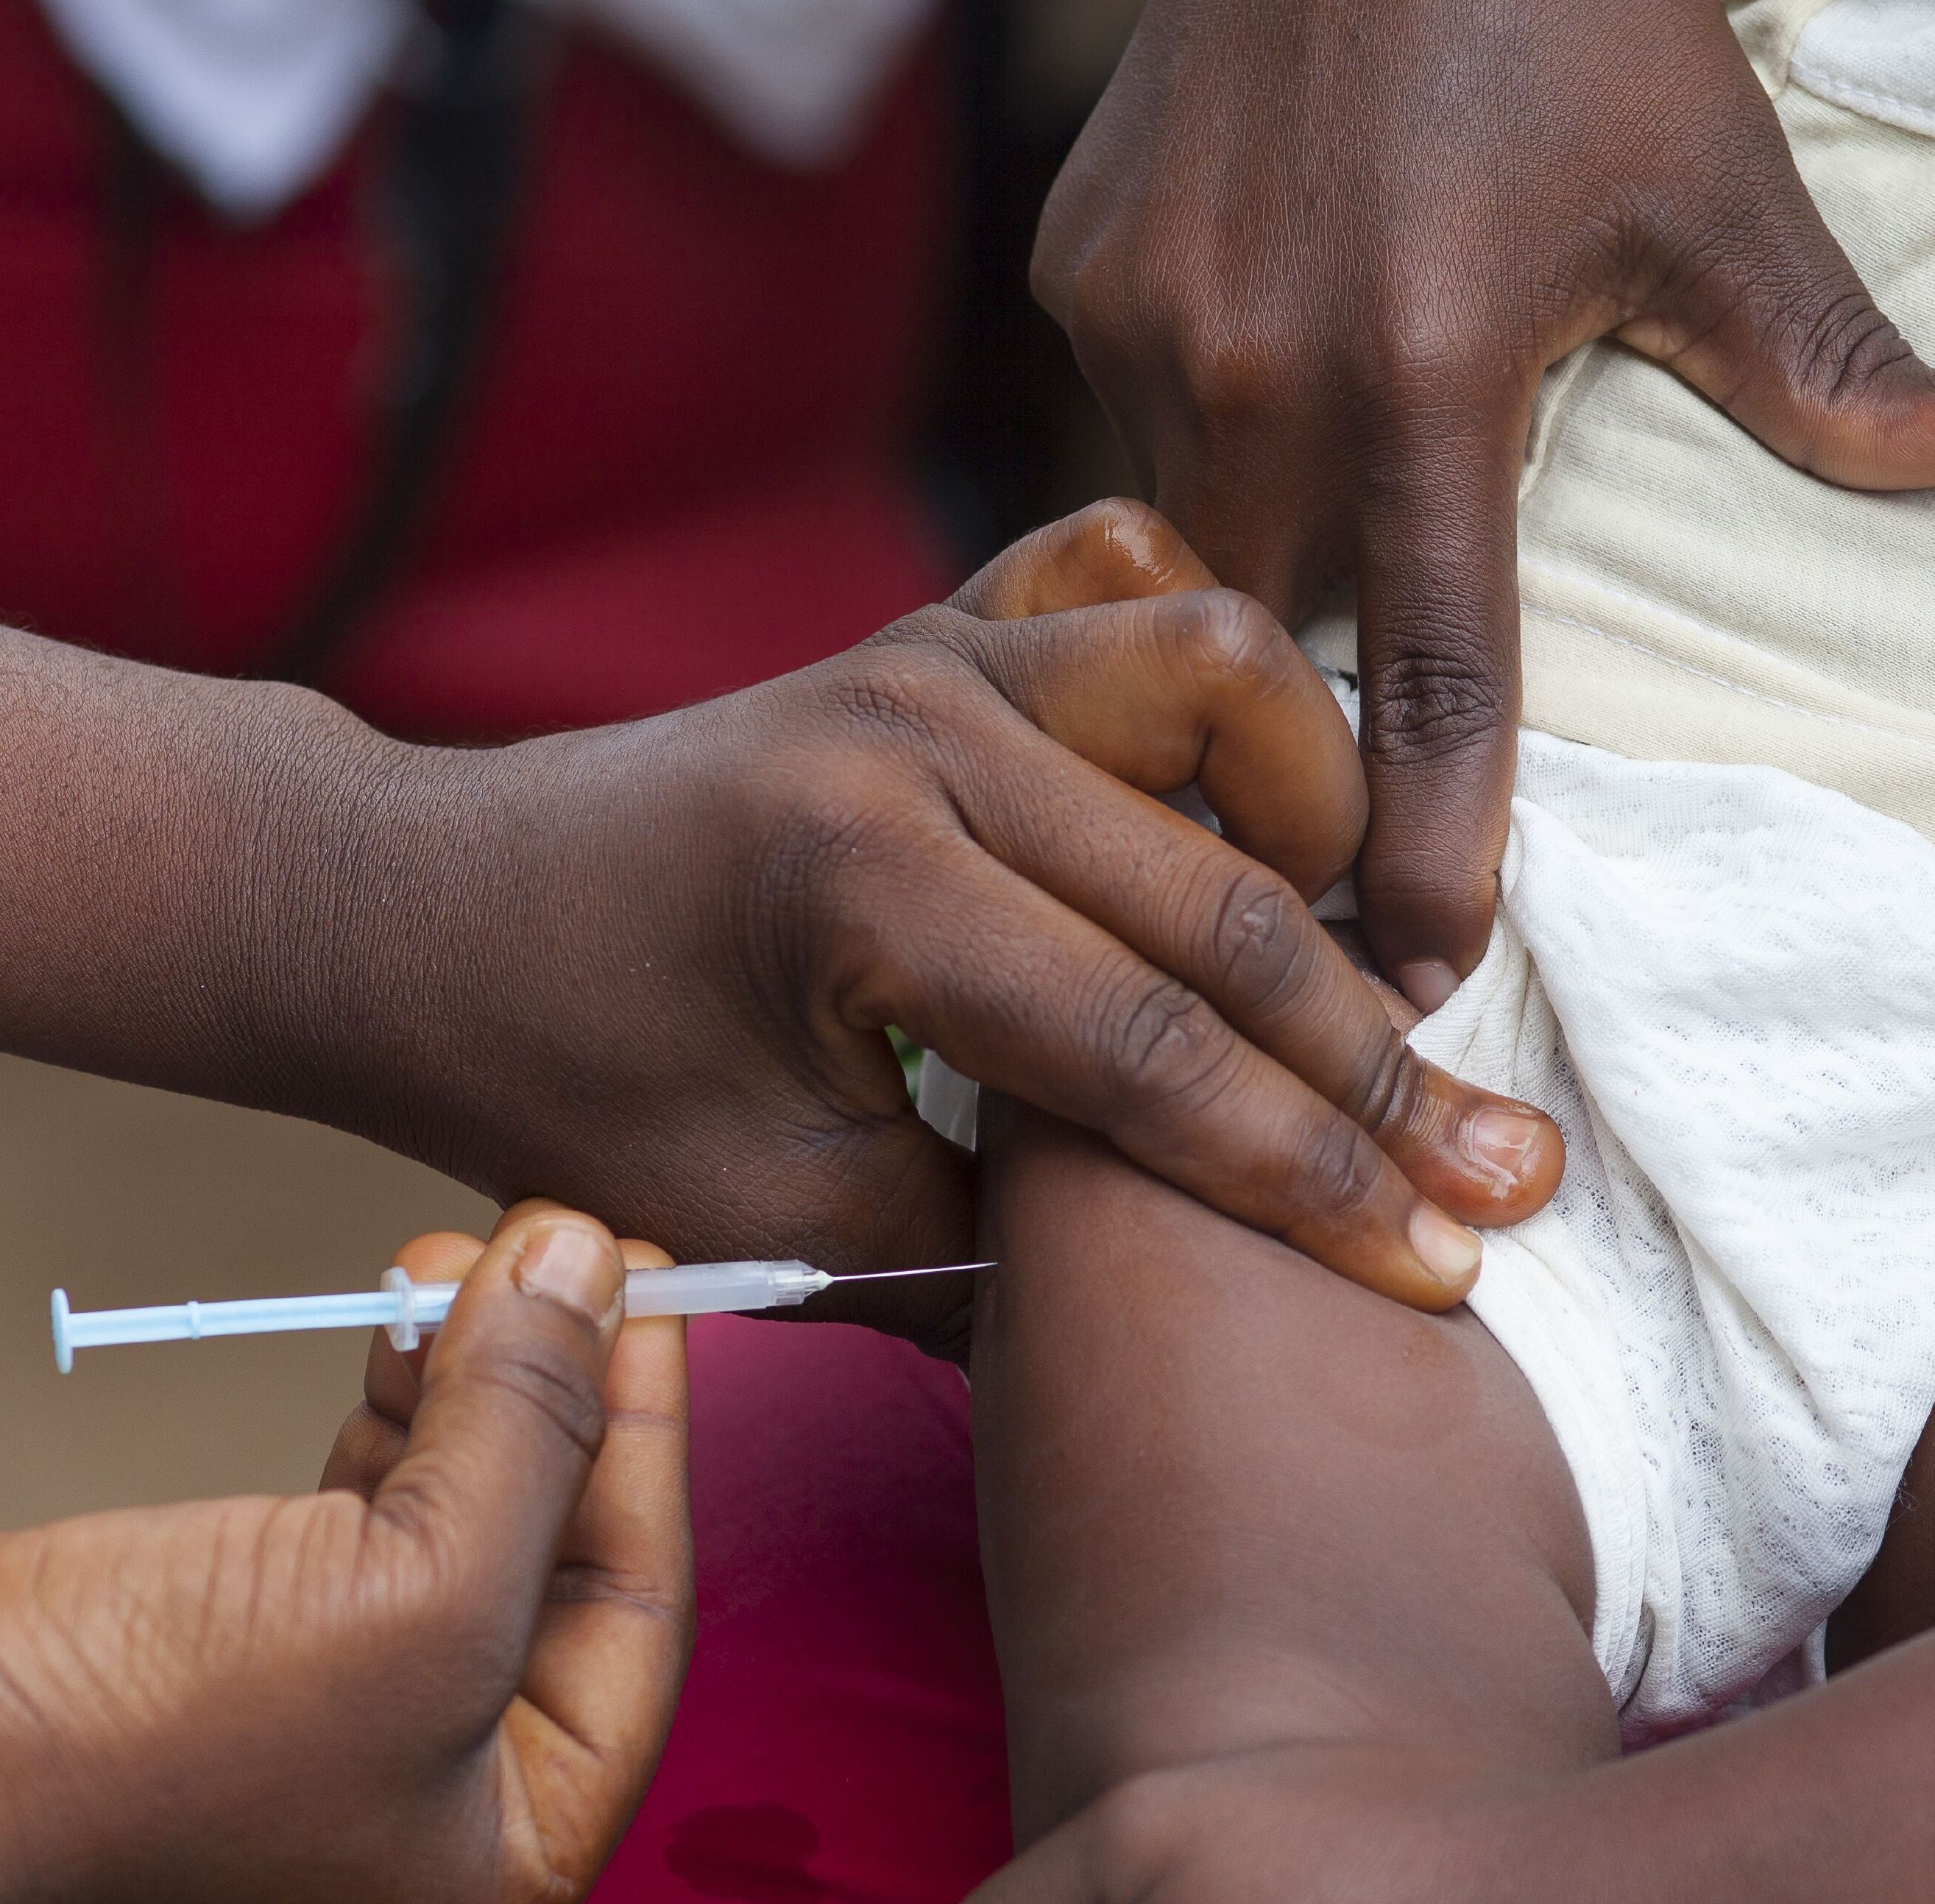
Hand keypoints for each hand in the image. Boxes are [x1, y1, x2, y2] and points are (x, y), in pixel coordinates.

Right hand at [0, 1203, 691, 1903]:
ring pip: (451, 1530)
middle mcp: (431, 1825)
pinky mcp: (231, 1657)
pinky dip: (386, 1423)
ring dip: (467, 1388)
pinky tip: (395, 1329)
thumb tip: (586, 1261)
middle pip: (548, 1569)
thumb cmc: (165, 1729)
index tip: (652, 1283)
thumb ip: (530, 1422)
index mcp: (511, 1871)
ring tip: (453, 1261)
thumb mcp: (419, 1578)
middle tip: (558, 1246)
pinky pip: (355, 1524)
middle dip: (555, 1400)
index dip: (649, 1434)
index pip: (635, 1615)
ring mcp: (324, 1743)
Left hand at [285, 504, 1562, 1336]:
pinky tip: (1262, 798)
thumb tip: (1201, 1283)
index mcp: (858, 885)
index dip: (1308, 1183)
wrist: (427, 911)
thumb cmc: (566, 1081)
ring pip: (1225, 685)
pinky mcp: (941, 626)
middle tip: (1507, 1172)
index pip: (1147, 1051)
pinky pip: (1133, 589)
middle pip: (1225, 894)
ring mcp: (935, 651)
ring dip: (1329, 828)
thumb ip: (989, 1243)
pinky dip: (1227, 685)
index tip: (1444, 1269)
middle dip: (1376, 1061)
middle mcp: (916, 732)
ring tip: (1384, 970)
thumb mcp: (768, 1210)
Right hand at [1037, 0, 1934, 1004]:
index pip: (1425, 681)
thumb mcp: (1718, 188)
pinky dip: (1202, 428)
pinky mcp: (1076, 266)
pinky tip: (1263, 350)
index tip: (1416, 978)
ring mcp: (1144, 320)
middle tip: (1332, 800)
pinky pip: (1130, 418)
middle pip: (1268, 638)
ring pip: (1186, 534)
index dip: (1425, 844)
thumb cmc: (1566, 9)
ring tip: (1312, 499)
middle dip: (1296, 723)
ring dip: (1254, 560)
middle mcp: (1260, 370)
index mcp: (1426, 377)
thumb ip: (1838, 368)